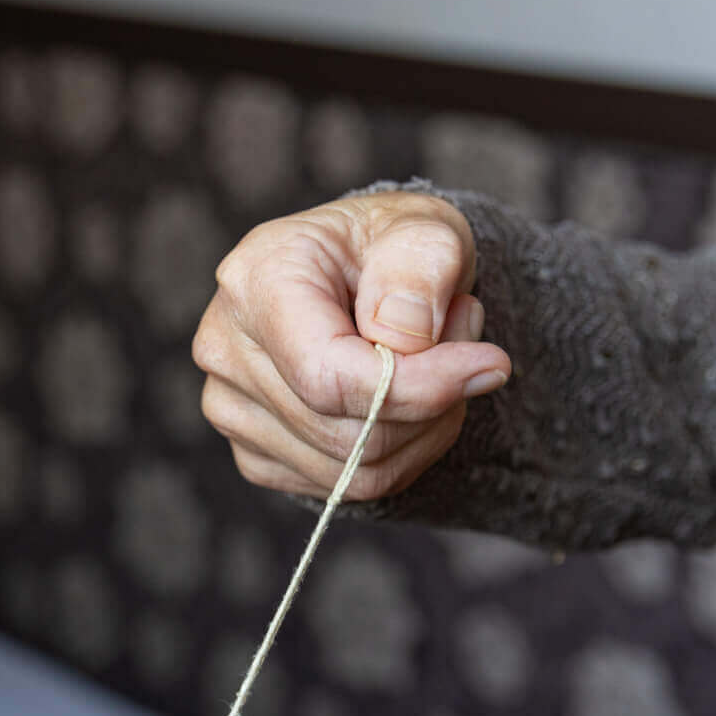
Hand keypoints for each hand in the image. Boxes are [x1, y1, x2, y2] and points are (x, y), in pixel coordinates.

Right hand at [193, 191, 510, 501]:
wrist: (369, 275)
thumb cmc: (393, 248)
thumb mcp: (425, 228)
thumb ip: (421, 264)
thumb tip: (402, 336)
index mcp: (255, 279)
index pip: (329, 374)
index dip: (418, 386)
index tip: (489, 365)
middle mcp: (226, 347)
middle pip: (348, 431)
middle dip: (432, 401)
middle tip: (464, 339)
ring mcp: (230, 406)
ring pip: (353, 470)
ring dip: (424, 428)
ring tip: (436, 361)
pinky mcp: (253, 451)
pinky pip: (345, 487)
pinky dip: (399, 454)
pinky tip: (405, 400)